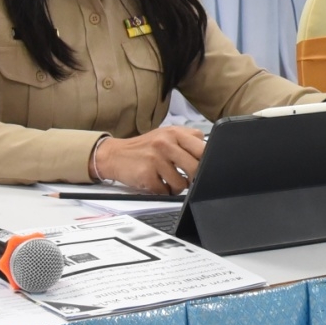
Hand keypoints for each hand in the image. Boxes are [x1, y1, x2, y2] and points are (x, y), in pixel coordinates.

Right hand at [91, 126, 206, 194]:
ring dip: (177, 187)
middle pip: (195, 168)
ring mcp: (155, 160)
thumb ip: (187, 141)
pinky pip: (165, 191)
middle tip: (189, 178)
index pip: (203, 148)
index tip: (205, 167)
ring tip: (168, 180)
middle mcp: (165, 144)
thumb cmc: (144, 147)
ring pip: (181, 184)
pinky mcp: (146, 175)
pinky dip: (163, 191)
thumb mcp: (166, 135)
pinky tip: (156, 183)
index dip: (206, 161)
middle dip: (195, 178)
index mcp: (174, 132)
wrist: (114, 154)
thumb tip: (210, 153)